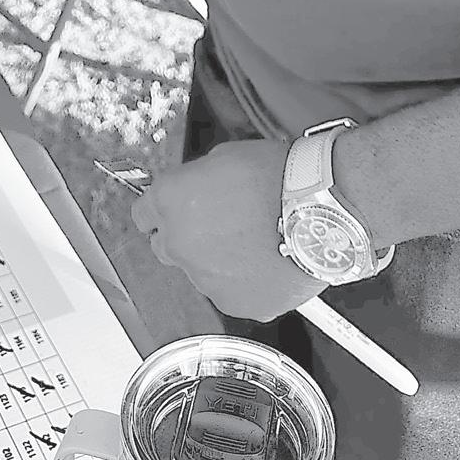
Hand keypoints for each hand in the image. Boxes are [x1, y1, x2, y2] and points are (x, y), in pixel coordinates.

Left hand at [131, 141, 322, 320]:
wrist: (319, 210)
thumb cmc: (277, 175)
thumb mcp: (223, 157)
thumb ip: (196, 181)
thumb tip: (192, 193)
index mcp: (171, 201)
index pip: (141, 215)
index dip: (157, 211)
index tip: (168, 211)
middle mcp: (180, 243)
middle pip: (164, 247)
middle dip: (183, 237)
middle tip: (216, 225)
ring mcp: (205, 278)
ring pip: (199, 271)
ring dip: (215, 259)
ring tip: (252, 241)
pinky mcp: (234, 303)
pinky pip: (229, 291)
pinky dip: (241, 280)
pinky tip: (265, 260)